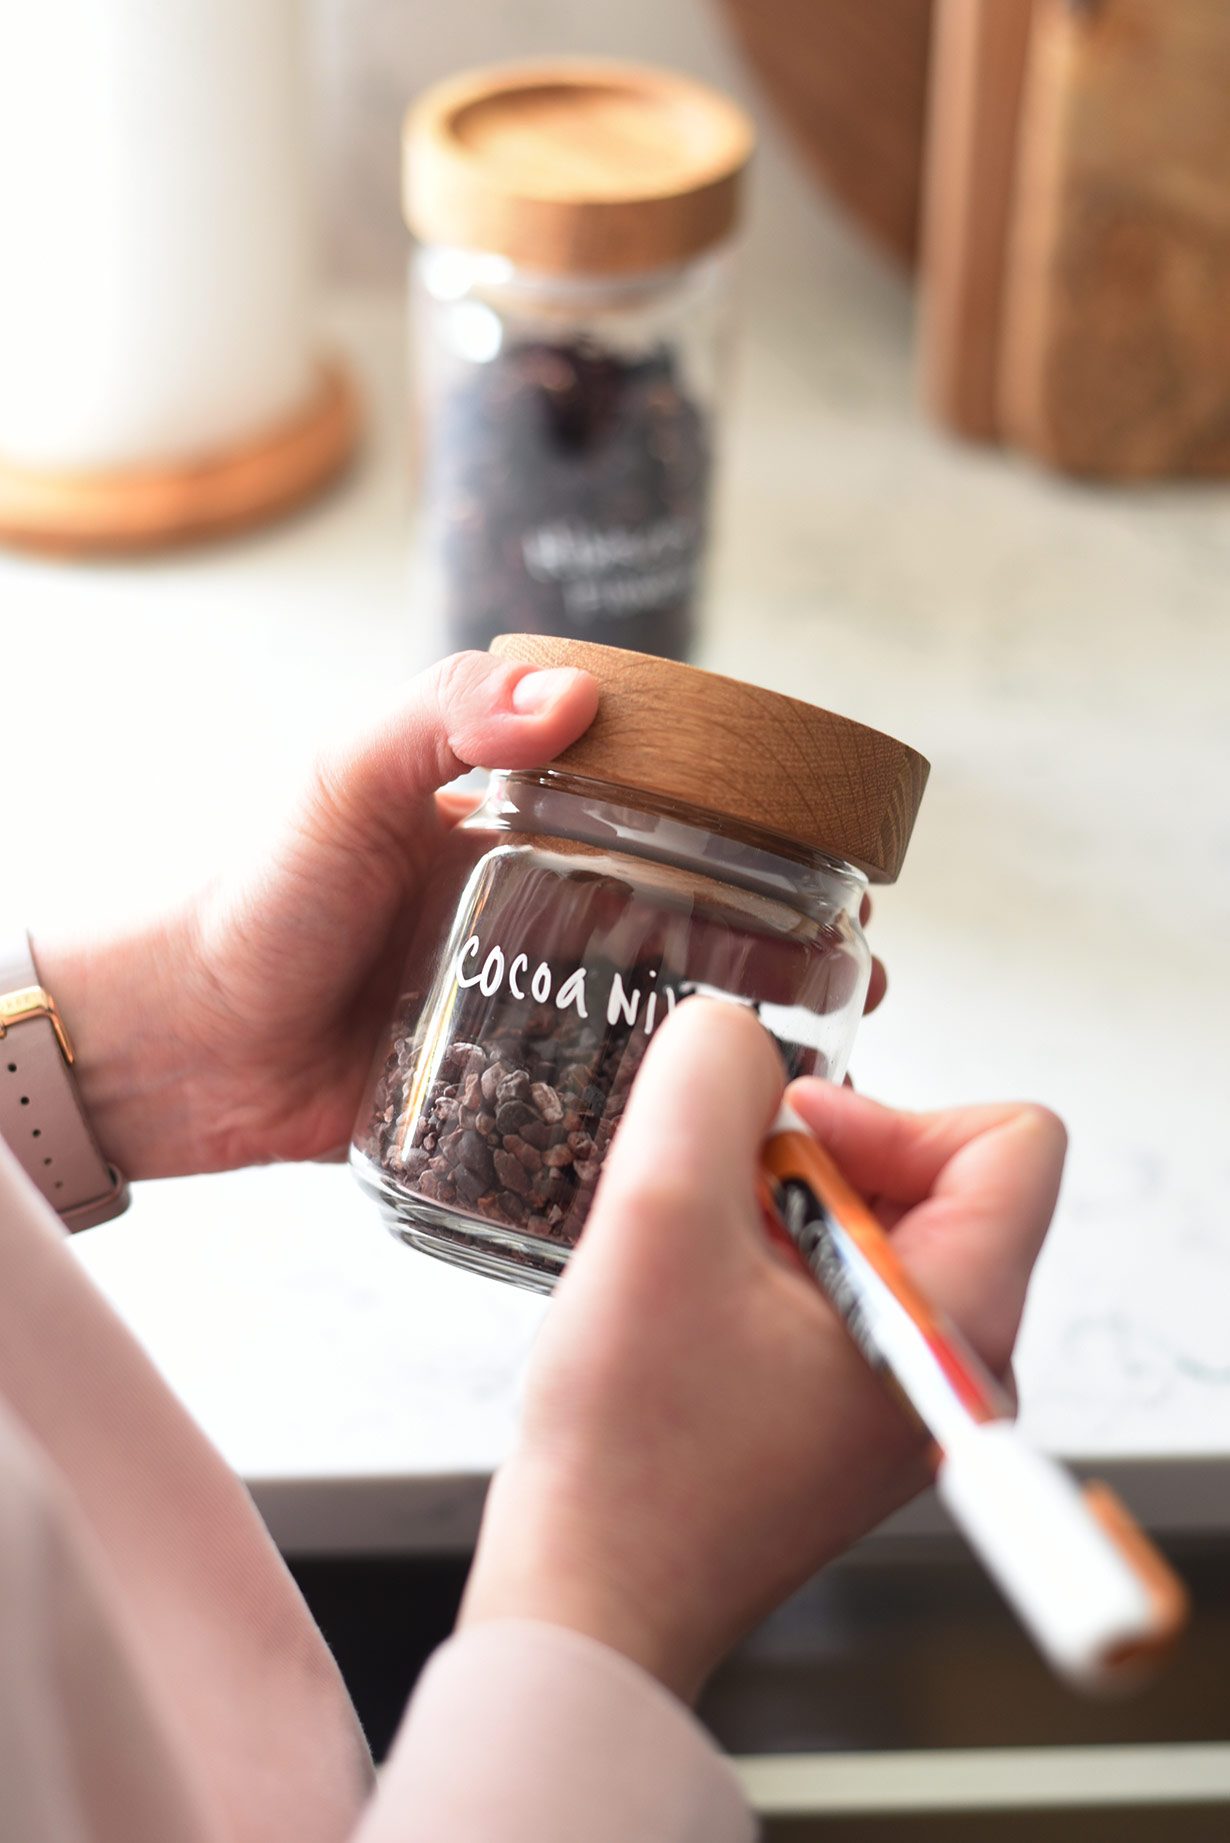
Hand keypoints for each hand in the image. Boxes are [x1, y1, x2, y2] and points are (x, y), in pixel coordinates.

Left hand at [34, 654, 885, 1181]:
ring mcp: (526, 1010)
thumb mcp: (342, 782)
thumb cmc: (253, 896)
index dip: (754, 834)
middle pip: (686, 923)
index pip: (663, 813)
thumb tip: (569, 696)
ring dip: (735, 1036)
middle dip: (776, 947)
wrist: (177, 1043)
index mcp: (520, 829)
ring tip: (814, 1063)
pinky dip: (656, 1119)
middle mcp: (538, 915)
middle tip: (855, 977)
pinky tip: (712, 1138)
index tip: (825, 860)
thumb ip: (440, 719)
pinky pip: (597, 1108)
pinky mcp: (501, 1098)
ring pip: (657, 1019)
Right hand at [460, 999, 1065, 1700]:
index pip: (1015, 1141)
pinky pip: (828, 1281)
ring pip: (866, 1225)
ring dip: (769, 1208)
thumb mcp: (658, 1215)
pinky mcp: (844, 1409)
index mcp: (956, 1320)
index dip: (896, 1112)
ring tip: (683, 1254)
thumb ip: (709, 1078)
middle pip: (933, 1176)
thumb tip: (738, 1038)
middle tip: (714, 1199)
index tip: (790, 1144)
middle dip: (812, 1159)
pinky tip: (680, 1295)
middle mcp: (953, 1361)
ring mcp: (898, 1390)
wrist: (588, 1599)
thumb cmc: (632, 1451)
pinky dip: (756, 1259)